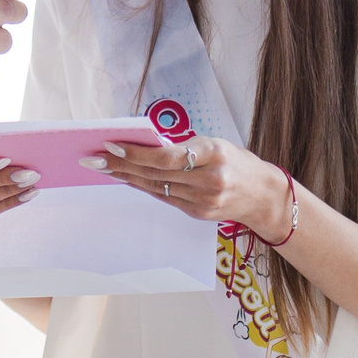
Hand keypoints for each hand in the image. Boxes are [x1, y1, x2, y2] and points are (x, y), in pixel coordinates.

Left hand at [82, 136, 292, 237]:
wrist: (263, 195)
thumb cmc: (236, 161)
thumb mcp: (214, 144)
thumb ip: (183, 147)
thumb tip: (143, 145)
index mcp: (213, 154)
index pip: (167, 156)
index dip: (137, 152)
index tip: (112, 144)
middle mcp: (208, 179)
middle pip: (155, 173)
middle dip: (121, 164)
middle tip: (94, 158)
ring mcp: (203, 201)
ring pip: (155, 187)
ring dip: (127, 176)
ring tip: (104, 167)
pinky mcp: (197, 213)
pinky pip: (164, 197)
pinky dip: (144, 186)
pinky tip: (127, 178)